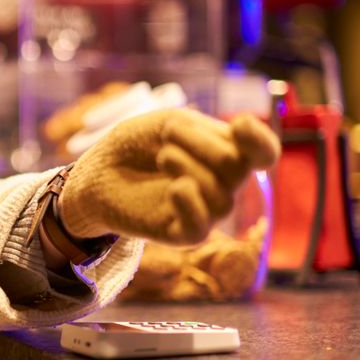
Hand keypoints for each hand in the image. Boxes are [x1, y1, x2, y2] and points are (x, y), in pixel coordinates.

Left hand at [58, 108, 279, 244]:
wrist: (96, 172)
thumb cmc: (134, 145)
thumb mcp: (170, 124)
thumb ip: (206, 133)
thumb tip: (237, 147)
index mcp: (224, 157)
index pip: (263, 154)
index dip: (260, 141)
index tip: (239, 124)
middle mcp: (221, 187)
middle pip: (239, 169)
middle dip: (203, 144)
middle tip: (168, 132)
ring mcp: (202, 213)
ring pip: (221, 198)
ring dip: (189, 168)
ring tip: (162, 156)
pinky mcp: (179, 235)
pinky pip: (199, 228)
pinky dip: (190, 205)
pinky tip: (174, 188)